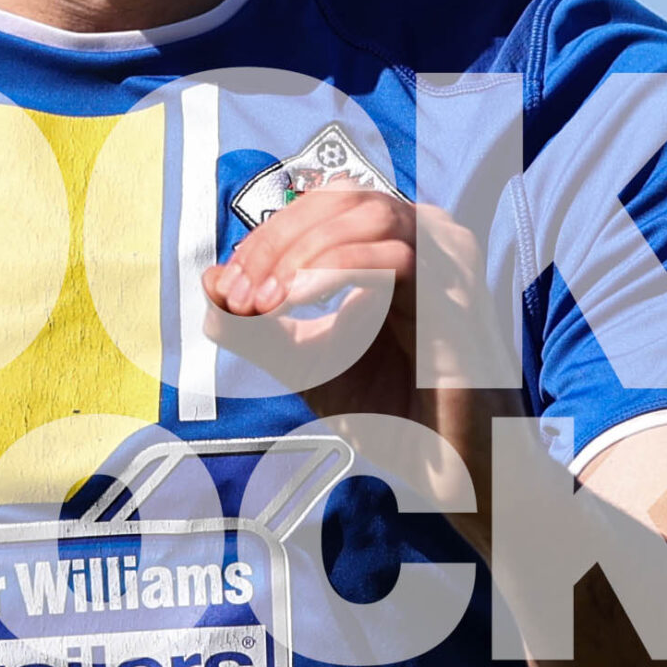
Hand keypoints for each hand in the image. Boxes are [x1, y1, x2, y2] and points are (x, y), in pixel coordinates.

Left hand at [200, 183, 502, 504]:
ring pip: (371, 214)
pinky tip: (294, 302)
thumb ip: (255, 326)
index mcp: (400, 246)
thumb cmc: (387, 412)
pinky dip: (333, 270)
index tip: (230, 285)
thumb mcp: (304, 362)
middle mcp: (432, 243)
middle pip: (346, 197)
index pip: (329, 202)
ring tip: (264, 301)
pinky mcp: (457, 303)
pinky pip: (397, 259)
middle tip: (241, 293)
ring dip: (301, 252)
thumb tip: (209, 280)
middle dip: (279, 239)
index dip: (271, 233)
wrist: (439, 468)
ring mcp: (451, 267)